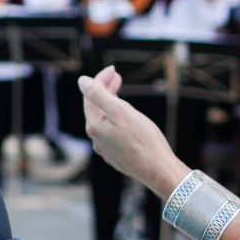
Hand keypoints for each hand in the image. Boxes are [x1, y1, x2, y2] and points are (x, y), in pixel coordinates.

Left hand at [78, 66, 181, 191]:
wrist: (158, 170)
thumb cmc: (143, 140)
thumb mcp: (121, 111)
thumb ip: (99, 95)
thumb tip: (81, 81)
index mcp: (94, 126)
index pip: (91, 97)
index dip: (100, 80)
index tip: (113, 69)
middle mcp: (97, 139)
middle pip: (96, 109)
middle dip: (105, 91)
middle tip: (117, 77)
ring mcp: (106, 149)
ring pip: (104, 122)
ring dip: (110, 105)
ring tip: (121, 95)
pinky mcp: (117, 157)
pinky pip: (112, 133)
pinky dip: (116, 120)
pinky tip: (126, 119)